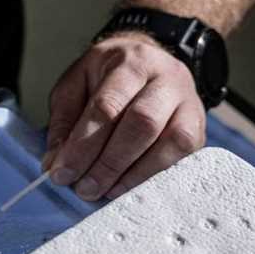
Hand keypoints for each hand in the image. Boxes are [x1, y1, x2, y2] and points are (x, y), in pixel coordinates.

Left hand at [43, 33, 206, 200]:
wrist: (150, 61)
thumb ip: (64, 121)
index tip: (62, 173)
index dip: (83, 144)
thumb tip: (55, 164)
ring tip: (105, 192)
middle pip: (142, 123)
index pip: (107, 106)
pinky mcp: (199, 127)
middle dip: (109, 163)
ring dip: (135, 175)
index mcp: (130, 62)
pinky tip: (130, 188)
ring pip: (170, 141)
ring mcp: (189, 102)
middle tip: (85, 189)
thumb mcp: (76, 84)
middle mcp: (166, 78)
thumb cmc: (107, 76)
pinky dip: (155, 176)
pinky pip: (184, 156)